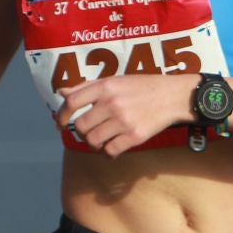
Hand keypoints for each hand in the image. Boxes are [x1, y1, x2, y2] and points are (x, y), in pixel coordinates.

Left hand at [54, 73, 198, 157]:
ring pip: (92, 141)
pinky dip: (108, 152)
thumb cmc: (142, 87)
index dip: (61, 115)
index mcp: (106, 87)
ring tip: (101, 140)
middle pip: (80, 126)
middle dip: (80, 133)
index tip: (59, 123)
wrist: (173, 96)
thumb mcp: (115, 80)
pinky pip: (110, 151)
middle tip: (87, 132)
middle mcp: (112, 103)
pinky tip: (113, 147)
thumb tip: (62, 93)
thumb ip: (87, 87)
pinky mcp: (135, 136)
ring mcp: (123, 121)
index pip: (72, 102)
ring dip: (93, 144)